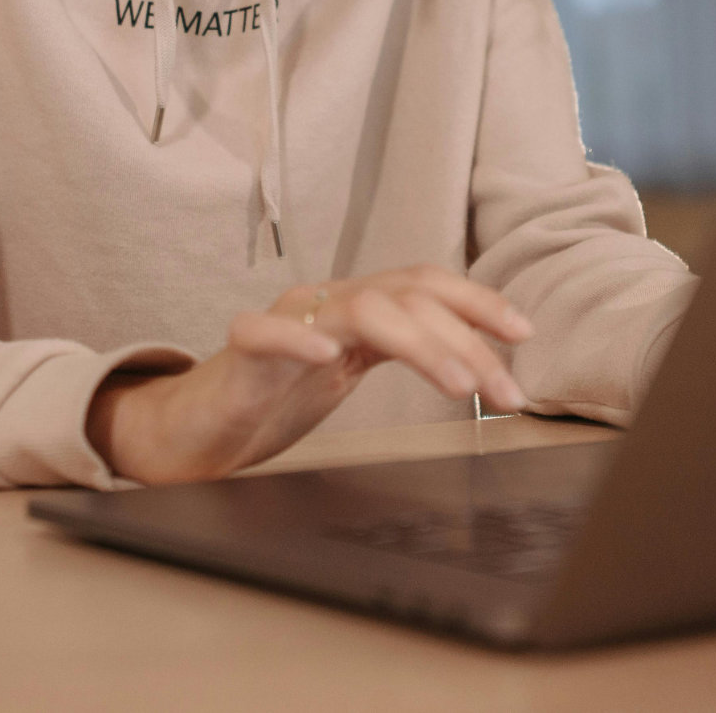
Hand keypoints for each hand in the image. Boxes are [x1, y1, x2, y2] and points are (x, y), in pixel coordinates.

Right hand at [86, 265, 533, 484]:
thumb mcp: (353, 372)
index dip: (478, 301)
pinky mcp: (238, 351)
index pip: (427, 286)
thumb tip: (485, 365)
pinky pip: (264, 332)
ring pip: (360, 309)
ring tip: (455, 382)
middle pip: (408, 295)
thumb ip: (404, 352)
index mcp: (358, 307)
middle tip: (504, 389)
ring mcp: (284, 321)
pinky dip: (298, 339)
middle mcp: (327, 302)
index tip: (523, 334)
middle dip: (466, 338)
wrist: (192, 428)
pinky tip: (328, 359)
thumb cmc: (275, 398)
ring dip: (418, 343)